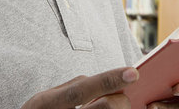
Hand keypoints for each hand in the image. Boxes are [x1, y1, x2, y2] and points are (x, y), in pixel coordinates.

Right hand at [21, 67, 138, 108]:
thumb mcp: (45, 100)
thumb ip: (71, 88)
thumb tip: (102, 81)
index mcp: (47, 103)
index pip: (82, 90)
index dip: (108, 80)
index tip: (133, 73)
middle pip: (106, 106)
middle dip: (120, 100)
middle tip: (120, 99)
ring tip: (106, 107)